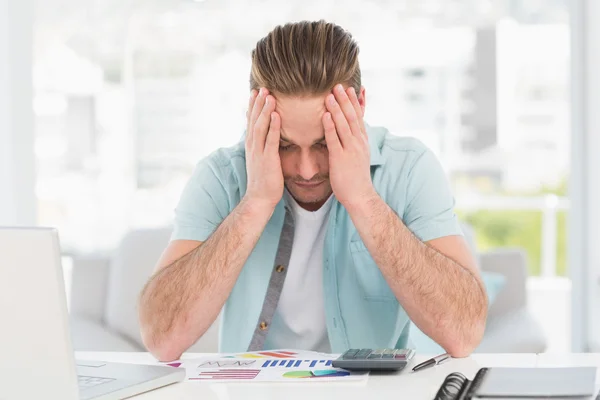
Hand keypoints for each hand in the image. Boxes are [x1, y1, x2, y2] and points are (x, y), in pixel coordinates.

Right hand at [244, 88, 283, 209]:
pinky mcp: (268, 159)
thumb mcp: (262, 160)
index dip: (253, 106)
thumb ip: (264, 147)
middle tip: (262, 87)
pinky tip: (276, 115)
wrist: (260, 198)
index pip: (251, 121)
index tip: (256, 91)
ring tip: (269, 96)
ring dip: (265, 110)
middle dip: (258, 103)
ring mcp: (259, 152)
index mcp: (252, 145)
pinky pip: (270, 140)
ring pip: (260, 126)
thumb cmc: (264, 180)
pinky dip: (273, 126)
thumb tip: (269, 137)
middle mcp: (253, 146)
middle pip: (254, 120)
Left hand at [323, 84, 376, 208]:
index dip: (354, 102)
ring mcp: (350, 150)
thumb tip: (348, 133)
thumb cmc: (356, 178)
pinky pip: (334, 139)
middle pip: (352, 116)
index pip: (359, 117)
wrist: (360, 196)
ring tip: (330, 94)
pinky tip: (325, 115)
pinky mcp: (340, 158)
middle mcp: (358, 142)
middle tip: (338, 85)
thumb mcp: (358, 156)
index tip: (350, 88)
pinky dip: (330, 126)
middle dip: (345, 100)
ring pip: (344, 125)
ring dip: (336, 108)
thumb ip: (353, 142)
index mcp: (362, 141)